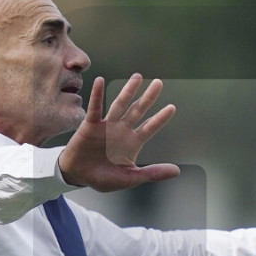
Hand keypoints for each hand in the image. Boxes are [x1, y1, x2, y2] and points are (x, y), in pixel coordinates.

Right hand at [58, 74, 179, 191]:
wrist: (78, 176)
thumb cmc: (104, 178)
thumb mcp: (131, 178)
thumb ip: (152, 173)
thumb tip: (177, 171)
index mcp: (132, 143)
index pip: (150, 127)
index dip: (160, 118)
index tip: (172, 107)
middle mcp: (121, 131)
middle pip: (138, 110)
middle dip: (148, 97)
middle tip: (159, 83)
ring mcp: (107, 126)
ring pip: (120, 105)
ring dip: (128, 91)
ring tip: (137, 77)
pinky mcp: (90, 125)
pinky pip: (95, 108)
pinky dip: (97, 95)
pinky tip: (100, 81)